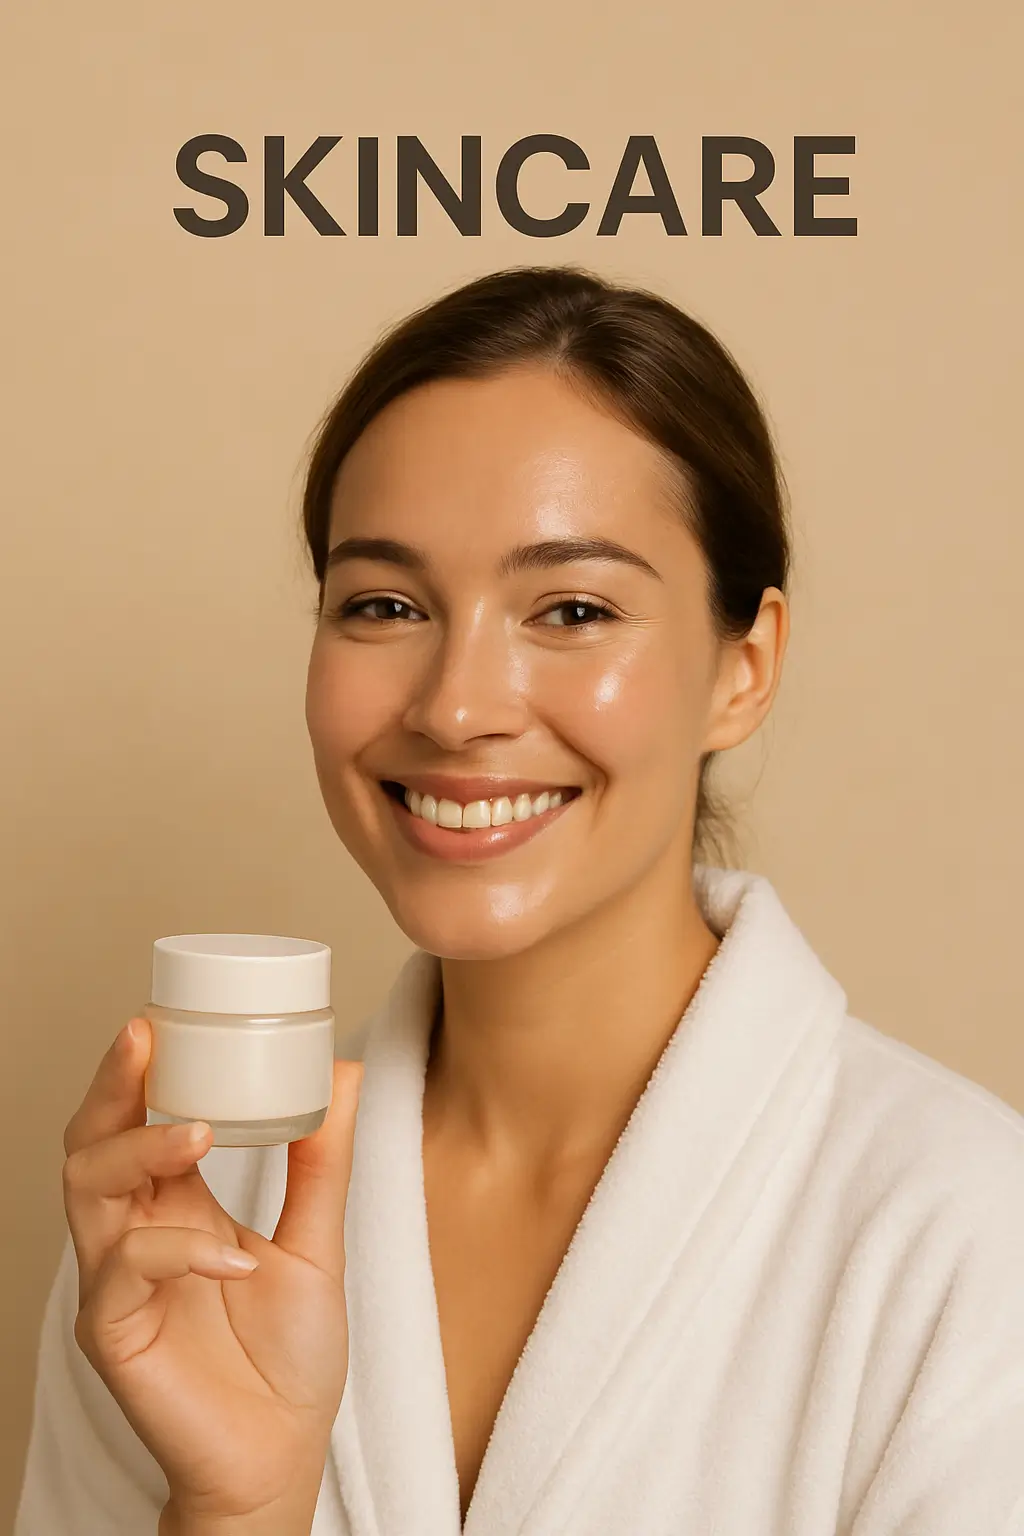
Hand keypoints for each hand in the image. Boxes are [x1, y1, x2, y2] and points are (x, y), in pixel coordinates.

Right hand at [62, 1015, 363, 1523]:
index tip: (159, 1016)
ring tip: (198, 1133)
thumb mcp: (317, 1241)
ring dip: (139, 1148)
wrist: (282, 1457)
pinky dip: (178, 1252)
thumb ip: (322, 1162)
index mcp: (175, 1205)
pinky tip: (232, 1258)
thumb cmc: (287, 1357)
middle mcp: (136, 1233)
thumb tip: (342, 1072)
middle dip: (113, 1085)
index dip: (136, 1068)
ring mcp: (117, 1283)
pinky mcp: (114, 1334)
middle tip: (144, 1039)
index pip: (135, 1120)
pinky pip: (123, 1274)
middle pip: (92, 1141)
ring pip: (86, 1190)